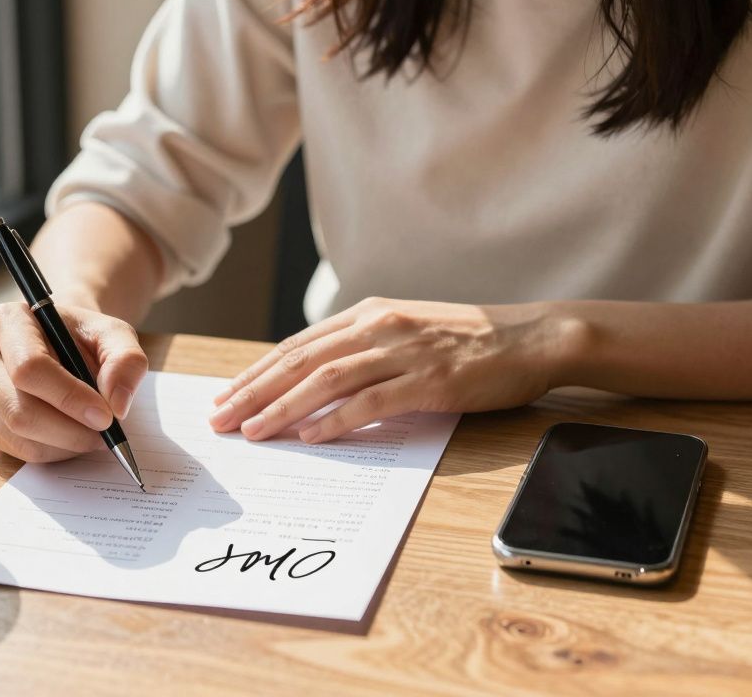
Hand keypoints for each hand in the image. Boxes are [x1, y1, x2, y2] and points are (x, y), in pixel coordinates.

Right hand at [0, 301, 148, 462]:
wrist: (62, 343)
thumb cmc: (84, 337)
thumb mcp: (115, 335)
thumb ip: (126, 361)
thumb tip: (116, 405)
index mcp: (8, 320)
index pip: (30, 368)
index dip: (69, 398)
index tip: (105, 416)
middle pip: (18, 410)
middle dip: (69, 431)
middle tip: (104, 435)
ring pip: (17, 435)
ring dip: (63, 444)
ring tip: (91, 433)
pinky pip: (14, 449)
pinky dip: (50, 451)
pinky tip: (70, 435)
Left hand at [209, 298, 580, 443]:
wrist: (531, 337)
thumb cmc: (469, 340)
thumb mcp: (405, 332)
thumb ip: (363, 350)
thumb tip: (316, 383)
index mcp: (368, 314)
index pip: (297, 346)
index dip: (256, 373)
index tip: (226, 397)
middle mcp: (378, 327)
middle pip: (301, 361)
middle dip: (254, 392)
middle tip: (220, 419)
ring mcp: (404, 352)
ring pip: (328, 380)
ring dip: (283, 407)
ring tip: (252, 433)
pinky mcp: (430, 379)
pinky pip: (373, 402)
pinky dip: (338, 419)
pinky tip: (310, 436)